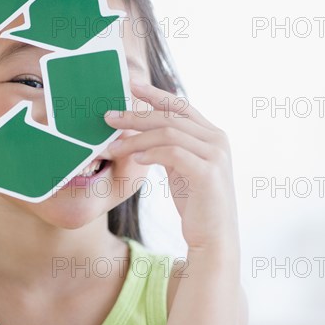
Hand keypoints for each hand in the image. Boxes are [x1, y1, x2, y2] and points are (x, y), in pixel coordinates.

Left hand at [105, 80, 238, 251]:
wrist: (213, 239)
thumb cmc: (195, 203)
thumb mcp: (180, 168)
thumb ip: (168, 146)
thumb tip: (138, 127)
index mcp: (212, 135)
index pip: (181, 105)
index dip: (155, 93)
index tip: (130, 85)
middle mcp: (217, 140)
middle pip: (171, 116)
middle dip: (136, 115)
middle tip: (108, 117)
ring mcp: (216, 155)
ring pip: (169, 132)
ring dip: (136, 138)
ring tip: (113, 148)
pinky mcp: (208, 173)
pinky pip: (173, 153)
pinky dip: (150, 153)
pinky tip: (135, 159)